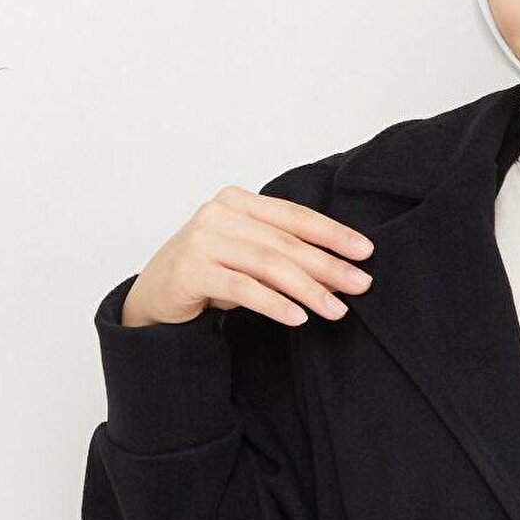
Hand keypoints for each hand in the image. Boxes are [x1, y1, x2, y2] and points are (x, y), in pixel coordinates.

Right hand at [120, 185, 375, 328]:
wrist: (154, 296)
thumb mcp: (247, 255)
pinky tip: (298, 317)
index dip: (333, 233)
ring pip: (268, 265)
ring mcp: (201, 240)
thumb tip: (342, 269)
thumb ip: (282, 250)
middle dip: (328, 266)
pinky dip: (274, 303)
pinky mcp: (190, 270)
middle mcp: (218, 214)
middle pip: (285, 242)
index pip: (294, 216)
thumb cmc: (207, 274)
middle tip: (360, 285)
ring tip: (336, 310)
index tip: (366, 252)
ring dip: (308, 289)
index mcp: (238, 201)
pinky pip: (242, 288)